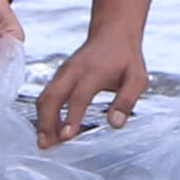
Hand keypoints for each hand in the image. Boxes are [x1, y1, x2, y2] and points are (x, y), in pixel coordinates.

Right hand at [33, 26, 144, 146]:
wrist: (113, 33)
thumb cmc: (126, 59)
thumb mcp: (137, 78)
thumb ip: (126, 100)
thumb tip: (116, 124)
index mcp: (92, 72)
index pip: (78, 97)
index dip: (71, 117)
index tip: (66, 137)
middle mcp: (72, 71)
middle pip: (52, 97)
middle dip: (46, 122)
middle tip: (45, 145)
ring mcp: (62, 72)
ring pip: (45, 97)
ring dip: (42, 120)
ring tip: (45, 143)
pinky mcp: (59, 76)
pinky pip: (47, 95)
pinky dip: (44, 113)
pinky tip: (49, 130)